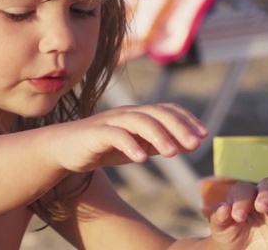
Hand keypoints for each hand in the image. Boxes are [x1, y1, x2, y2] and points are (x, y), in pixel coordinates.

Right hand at [48, 103, 207, 172]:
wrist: (63, 148)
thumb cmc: (101, 147)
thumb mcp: (135, 146)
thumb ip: (158, 144)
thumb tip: (188, 144)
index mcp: (137, 115)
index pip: (167, 110)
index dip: (187, 120)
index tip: (204, 135)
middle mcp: (126, 114)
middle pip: (156, 113)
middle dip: (179, 127)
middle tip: (196, 144)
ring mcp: (110, 122)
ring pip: (138, 122)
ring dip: (158, 136)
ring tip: (173, 153)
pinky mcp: (94, 134)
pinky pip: (114, 135)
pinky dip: (129, 145)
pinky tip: (141, 158)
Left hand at [208, 177, 267, 249]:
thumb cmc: (229, 234)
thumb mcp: (220, 228)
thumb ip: (219, 217)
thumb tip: (223, 208)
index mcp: (244, 195)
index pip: (245, 189)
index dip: (241, 200)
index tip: (237, 217)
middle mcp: (263, 197)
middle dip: (266, 193)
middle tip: (261, 207)